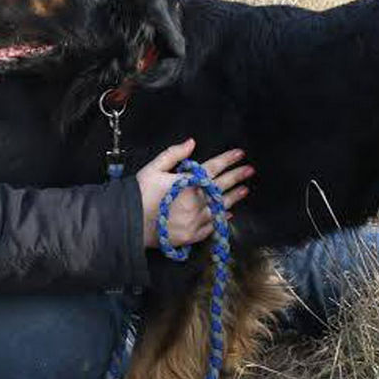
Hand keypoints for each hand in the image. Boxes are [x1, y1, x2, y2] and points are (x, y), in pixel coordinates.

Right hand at [136, 138, 253, 248]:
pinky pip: (212, 226)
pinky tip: (228, 213)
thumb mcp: (153, 169)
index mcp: (188, 184)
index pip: (213, 168)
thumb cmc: (139, 195)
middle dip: (237, 176)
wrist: (128, 224)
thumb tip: (191, 142)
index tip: (240, 153)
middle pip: (221, 186)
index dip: (228, 159)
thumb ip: (173, 154)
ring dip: (234, 197)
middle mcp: (196, 202)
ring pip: (220, 207)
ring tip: (245, 190)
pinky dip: (221, 218)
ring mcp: (196, 220)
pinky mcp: (192, 235)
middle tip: (250, 170)